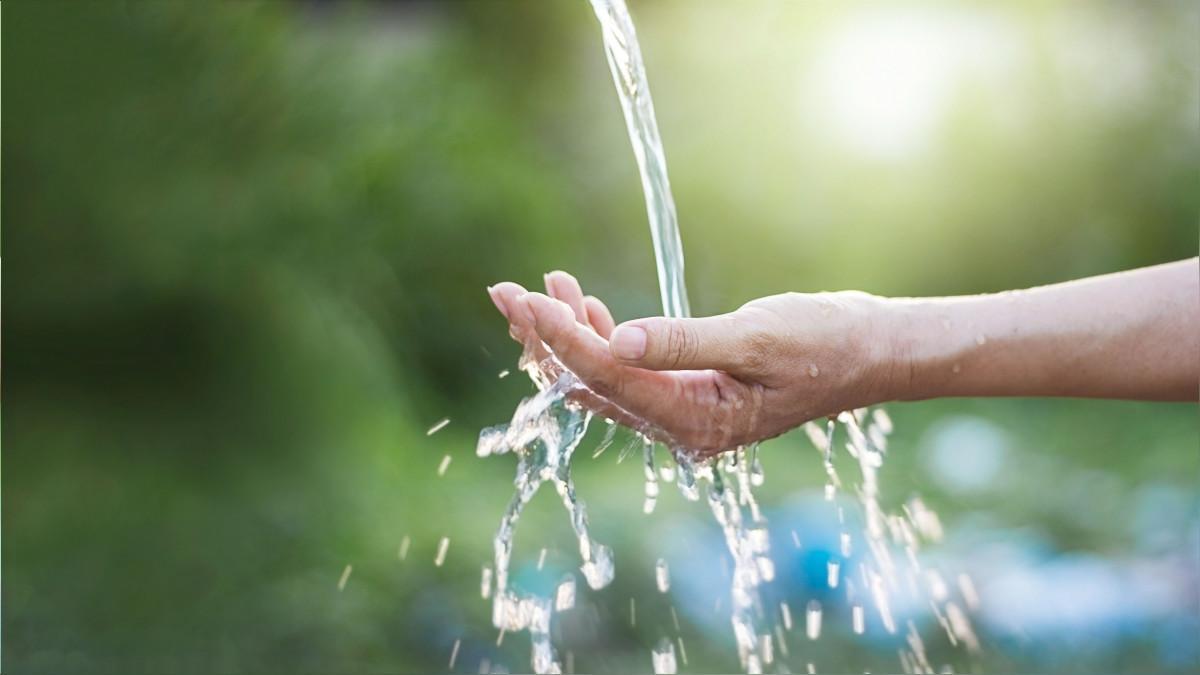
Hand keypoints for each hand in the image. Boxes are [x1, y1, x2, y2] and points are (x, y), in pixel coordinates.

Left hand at [488, 271, 892, 455]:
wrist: (870, 350)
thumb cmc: (827, 342)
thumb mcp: (758, 337)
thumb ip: (684, 342)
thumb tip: (614, 340)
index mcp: (697, 421)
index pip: (608, 379)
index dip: (560, 338)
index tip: (523, 298)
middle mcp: (680, 426)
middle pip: (590, 387)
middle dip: (545, 339)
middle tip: (504, 292)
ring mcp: (682, 411)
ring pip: (602, 379)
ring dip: (568, 334)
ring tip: (539, 286)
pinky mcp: (687, 391)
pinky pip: (626, 371)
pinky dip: (599, 335)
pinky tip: (582, 302)